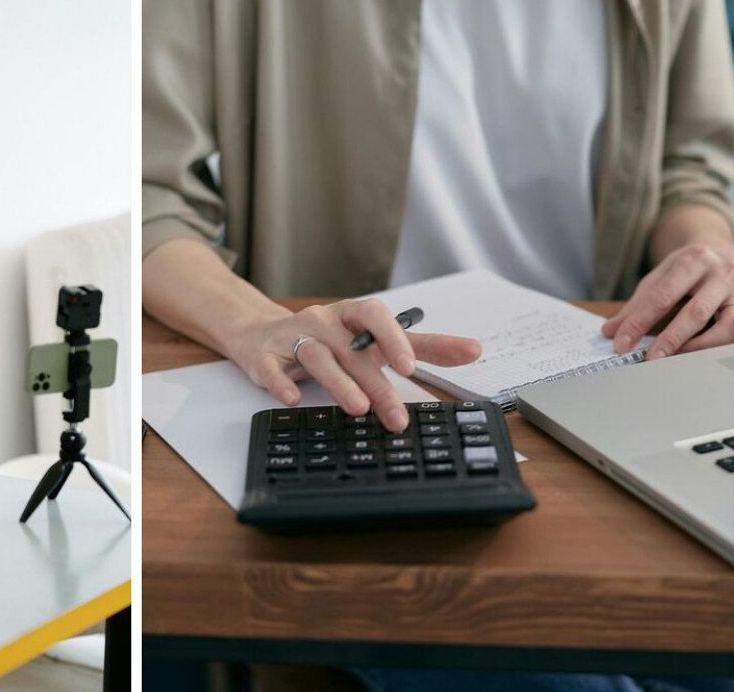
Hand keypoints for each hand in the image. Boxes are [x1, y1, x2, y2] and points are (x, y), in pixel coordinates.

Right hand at [231, 299, 480, 430]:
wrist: (260, 334)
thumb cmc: (327, 339)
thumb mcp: (372, 340)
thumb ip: (421, 346)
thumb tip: (473, 349)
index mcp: (352, 316)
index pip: (376, 317)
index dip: (394, 339)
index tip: (412, 367)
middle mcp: (323, 322)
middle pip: (351, 350)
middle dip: (375, 383)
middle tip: (395, 416)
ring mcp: (293, 338)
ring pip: (316, 356)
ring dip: (338, 382)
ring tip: (358, 408)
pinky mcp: (264, 357)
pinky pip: (271, 368)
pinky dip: (281, 382)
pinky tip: (293, 399)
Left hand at [603, 242, 733, 358]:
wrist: (722, 251)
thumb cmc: (686, 268)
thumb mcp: (658, 277)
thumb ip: (635, 305)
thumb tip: (610, 331)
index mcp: (692, 260)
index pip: (661, 297)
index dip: (639, 323)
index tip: (621, 344)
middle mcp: (719, 273)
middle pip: (694, 312)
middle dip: (669, 339)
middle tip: (648, 358)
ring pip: (723, 325)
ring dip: (696, 346)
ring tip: (671, 359)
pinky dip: (713, 345)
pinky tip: (691, 352)